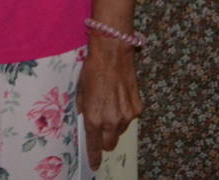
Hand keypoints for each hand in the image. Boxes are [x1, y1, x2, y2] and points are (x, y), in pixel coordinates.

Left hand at [77, 36, 142, 169]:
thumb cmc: (92, 70)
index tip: (93, 164)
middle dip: (104, 140)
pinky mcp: (138, 108)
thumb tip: (86, 119)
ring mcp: (127, 115)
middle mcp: (112, 120)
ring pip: (120, 130)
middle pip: (110, 143)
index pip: (94, 145)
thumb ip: (84, 109)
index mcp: (94, 118)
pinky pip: (130, 117)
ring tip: (109, 104)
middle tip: (100, 129)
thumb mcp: (80, 91)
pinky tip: (119, 97)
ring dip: (114, 124)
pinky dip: (124, 112)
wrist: (112, 54)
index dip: (94, 156)